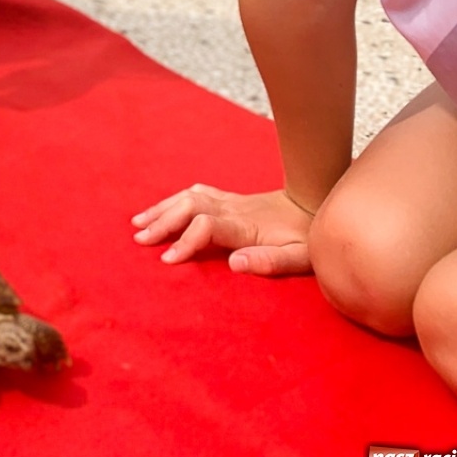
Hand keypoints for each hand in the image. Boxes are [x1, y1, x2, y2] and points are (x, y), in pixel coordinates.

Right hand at [132, 184, 314, 275]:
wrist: (318, 203)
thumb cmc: (308, 238)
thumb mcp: (300, 257)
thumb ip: (270, 262)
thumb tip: (235, 263)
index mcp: (245, 225)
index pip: (205, 227)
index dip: (184, 241)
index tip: (167, 260)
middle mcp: (232, 209)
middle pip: (188, 207)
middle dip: (162, 222)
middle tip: (140, 240)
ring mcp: (229, 200)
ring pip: (187, 197)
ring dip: (161, 209)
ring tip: (137, 223)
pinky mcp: (230, 198)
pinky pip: (195, 193)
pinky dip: (173, 200)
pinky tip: (163, 208)